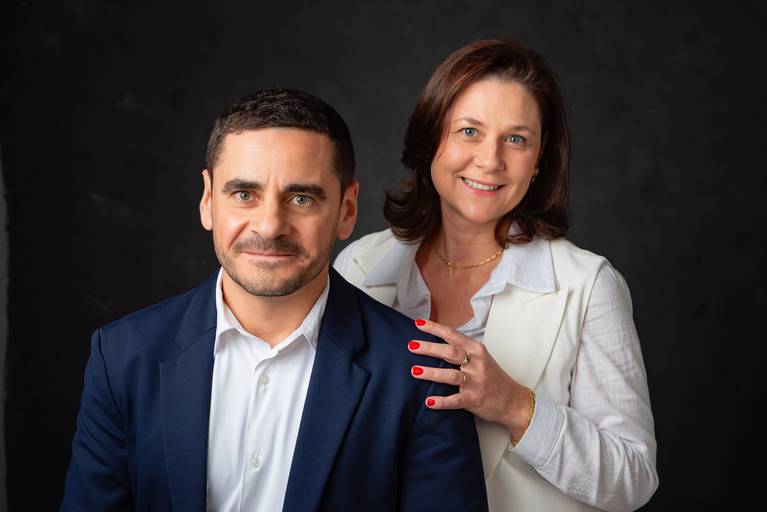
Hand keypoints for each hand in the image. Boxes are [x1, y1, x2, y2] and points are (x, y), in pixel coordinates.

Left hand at [409, 318, 531, 436]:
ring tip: (415, 371)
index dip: (435, 328)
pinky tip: (429, 402)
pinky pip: (456, 400)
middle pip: (450, 352)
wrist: (512, 401)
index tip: (418, 323)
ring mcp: (476, 382)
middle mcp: (477, 363)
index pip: (452, 335)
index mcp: (476, 350)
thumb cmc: (492, 377)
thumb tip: (435, 341)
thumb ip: (462, 349)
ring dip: (432, 373)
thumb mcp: (480, 357)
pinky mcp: (474, 399)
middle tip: (411, 345)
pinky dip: (441, 401)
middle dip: (430, 348)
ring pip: (451, 375)